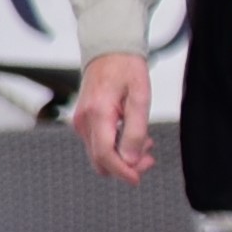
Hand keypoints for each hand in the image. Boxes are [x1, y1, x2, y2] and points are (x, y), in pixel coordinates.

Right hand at [68, 53, 152, 185]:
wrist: (109, 51)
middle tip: (149, 158)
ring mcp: (82, 122)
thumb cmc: (125, 69)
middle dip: (125, 165)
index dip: (122, 171)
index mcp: (97, 115)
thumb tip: (131, 159)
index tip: (137, 179)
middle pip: (100, 159)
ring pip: (100, 153)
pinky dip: (117, 146)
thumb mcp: (140, 98)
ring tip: (146, 144)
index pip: (105, 155)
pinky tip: (134, 138)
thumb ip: (135, 130)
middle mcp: (84, 122)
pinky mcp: (85, 121)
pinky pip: (99, 143)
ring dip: (123, 155)